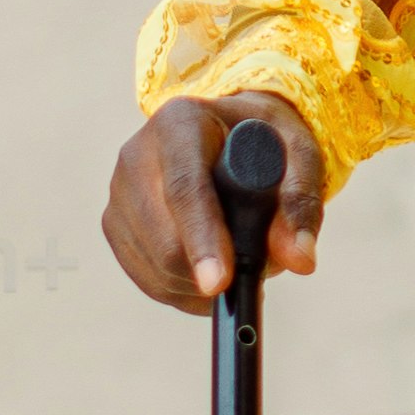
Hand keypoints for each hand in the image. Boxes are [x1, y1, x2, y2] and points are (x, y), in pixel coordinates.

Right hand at [102, 89, 323, 312]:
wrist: (227, 136)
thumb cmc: (265, 144)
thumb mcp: (298, 155)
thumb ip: (300, 202)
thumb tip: (300, 259)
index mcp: (179, 124)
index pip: (185, 188)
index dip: (202, 238)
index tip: (220, 283)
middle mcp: (136, 154)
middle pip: (164, 238)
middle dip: (212, 270)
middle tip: (260, 267)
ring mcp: (119, 192)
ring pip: (156, 267)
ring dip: (204, 283)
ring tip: (239, 257)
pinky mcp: (114, 225)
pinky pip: (149, 279)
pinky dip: (187, 290)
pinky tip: (214, 271)